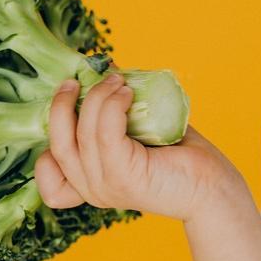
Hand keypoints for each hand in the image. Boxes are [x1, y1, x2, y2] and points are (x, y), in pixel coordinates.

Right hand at [33, 72, 240, 221]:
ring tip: (117, 81)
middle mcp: (93, 189)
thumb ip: (115, 115)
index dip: (50, 140)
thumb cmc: (179, 159)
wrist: (212, 188)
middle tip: (77, 80)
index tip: (68, 106)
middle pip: (57, 144)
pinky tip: (127, 93)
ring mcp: (107, 185)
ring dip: (97, 98)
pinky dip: (112, 107)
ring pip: (83, 133)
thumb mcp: (137, 134)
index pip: (48, 177)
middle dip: (61, 105)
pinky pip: (106, 134)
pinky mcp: (126, 176)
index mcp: (90, 184)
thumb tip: (105, 71)